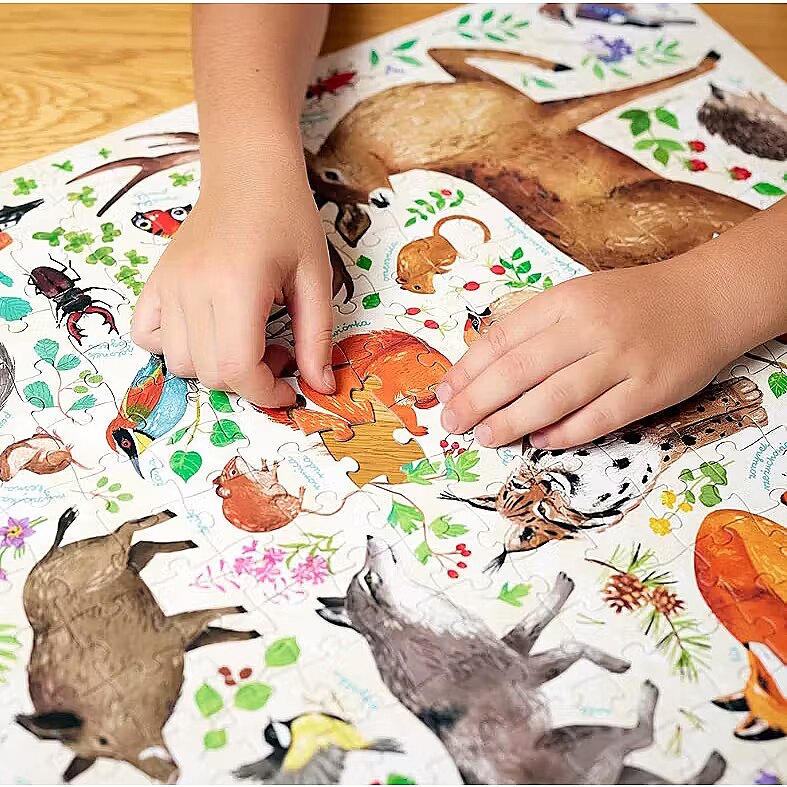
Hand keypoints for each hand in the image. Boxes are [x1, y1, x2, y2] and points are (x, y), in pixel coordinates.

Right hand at [131, 160, 334, 406]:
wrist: (250, 173)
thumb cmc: (289, 220)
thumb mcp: (316, 279)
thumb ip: (317, 338)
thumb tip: (321, 387)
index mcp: (237, 286)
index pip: (237, 368)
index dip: (266, 393)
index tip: (290, 388)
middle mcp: (193, 287)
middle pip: (211, 372)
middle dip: (249, 380)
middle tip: (277, 350)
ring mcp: (168, 284)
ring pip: (180, 363)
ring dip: (216, 367)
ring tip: (247, 338)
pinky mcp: (156, 281)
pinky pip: (147, 336)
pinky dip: (175, 348)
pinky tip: (207, 331)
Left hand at [437, 255, 737, 449]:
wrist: (706, 300)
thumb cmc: (631, 303)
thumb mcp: (579, 298)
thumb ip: (537, 329)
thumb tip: (484, 372)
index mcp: (566, 300)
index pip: (503, 338)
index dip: (468, 369)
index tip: (444, 393)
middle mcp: (590, 327)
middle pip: (519, 369)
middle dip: (477, 400)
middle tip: (451, 423)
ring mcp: (622, 359)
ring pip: (553, 397)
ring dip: (512, 421)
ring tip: (485, 437)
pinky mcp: (650, 389)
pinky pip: (598, 418)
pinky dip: (564, 433)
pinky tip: (540, 441)